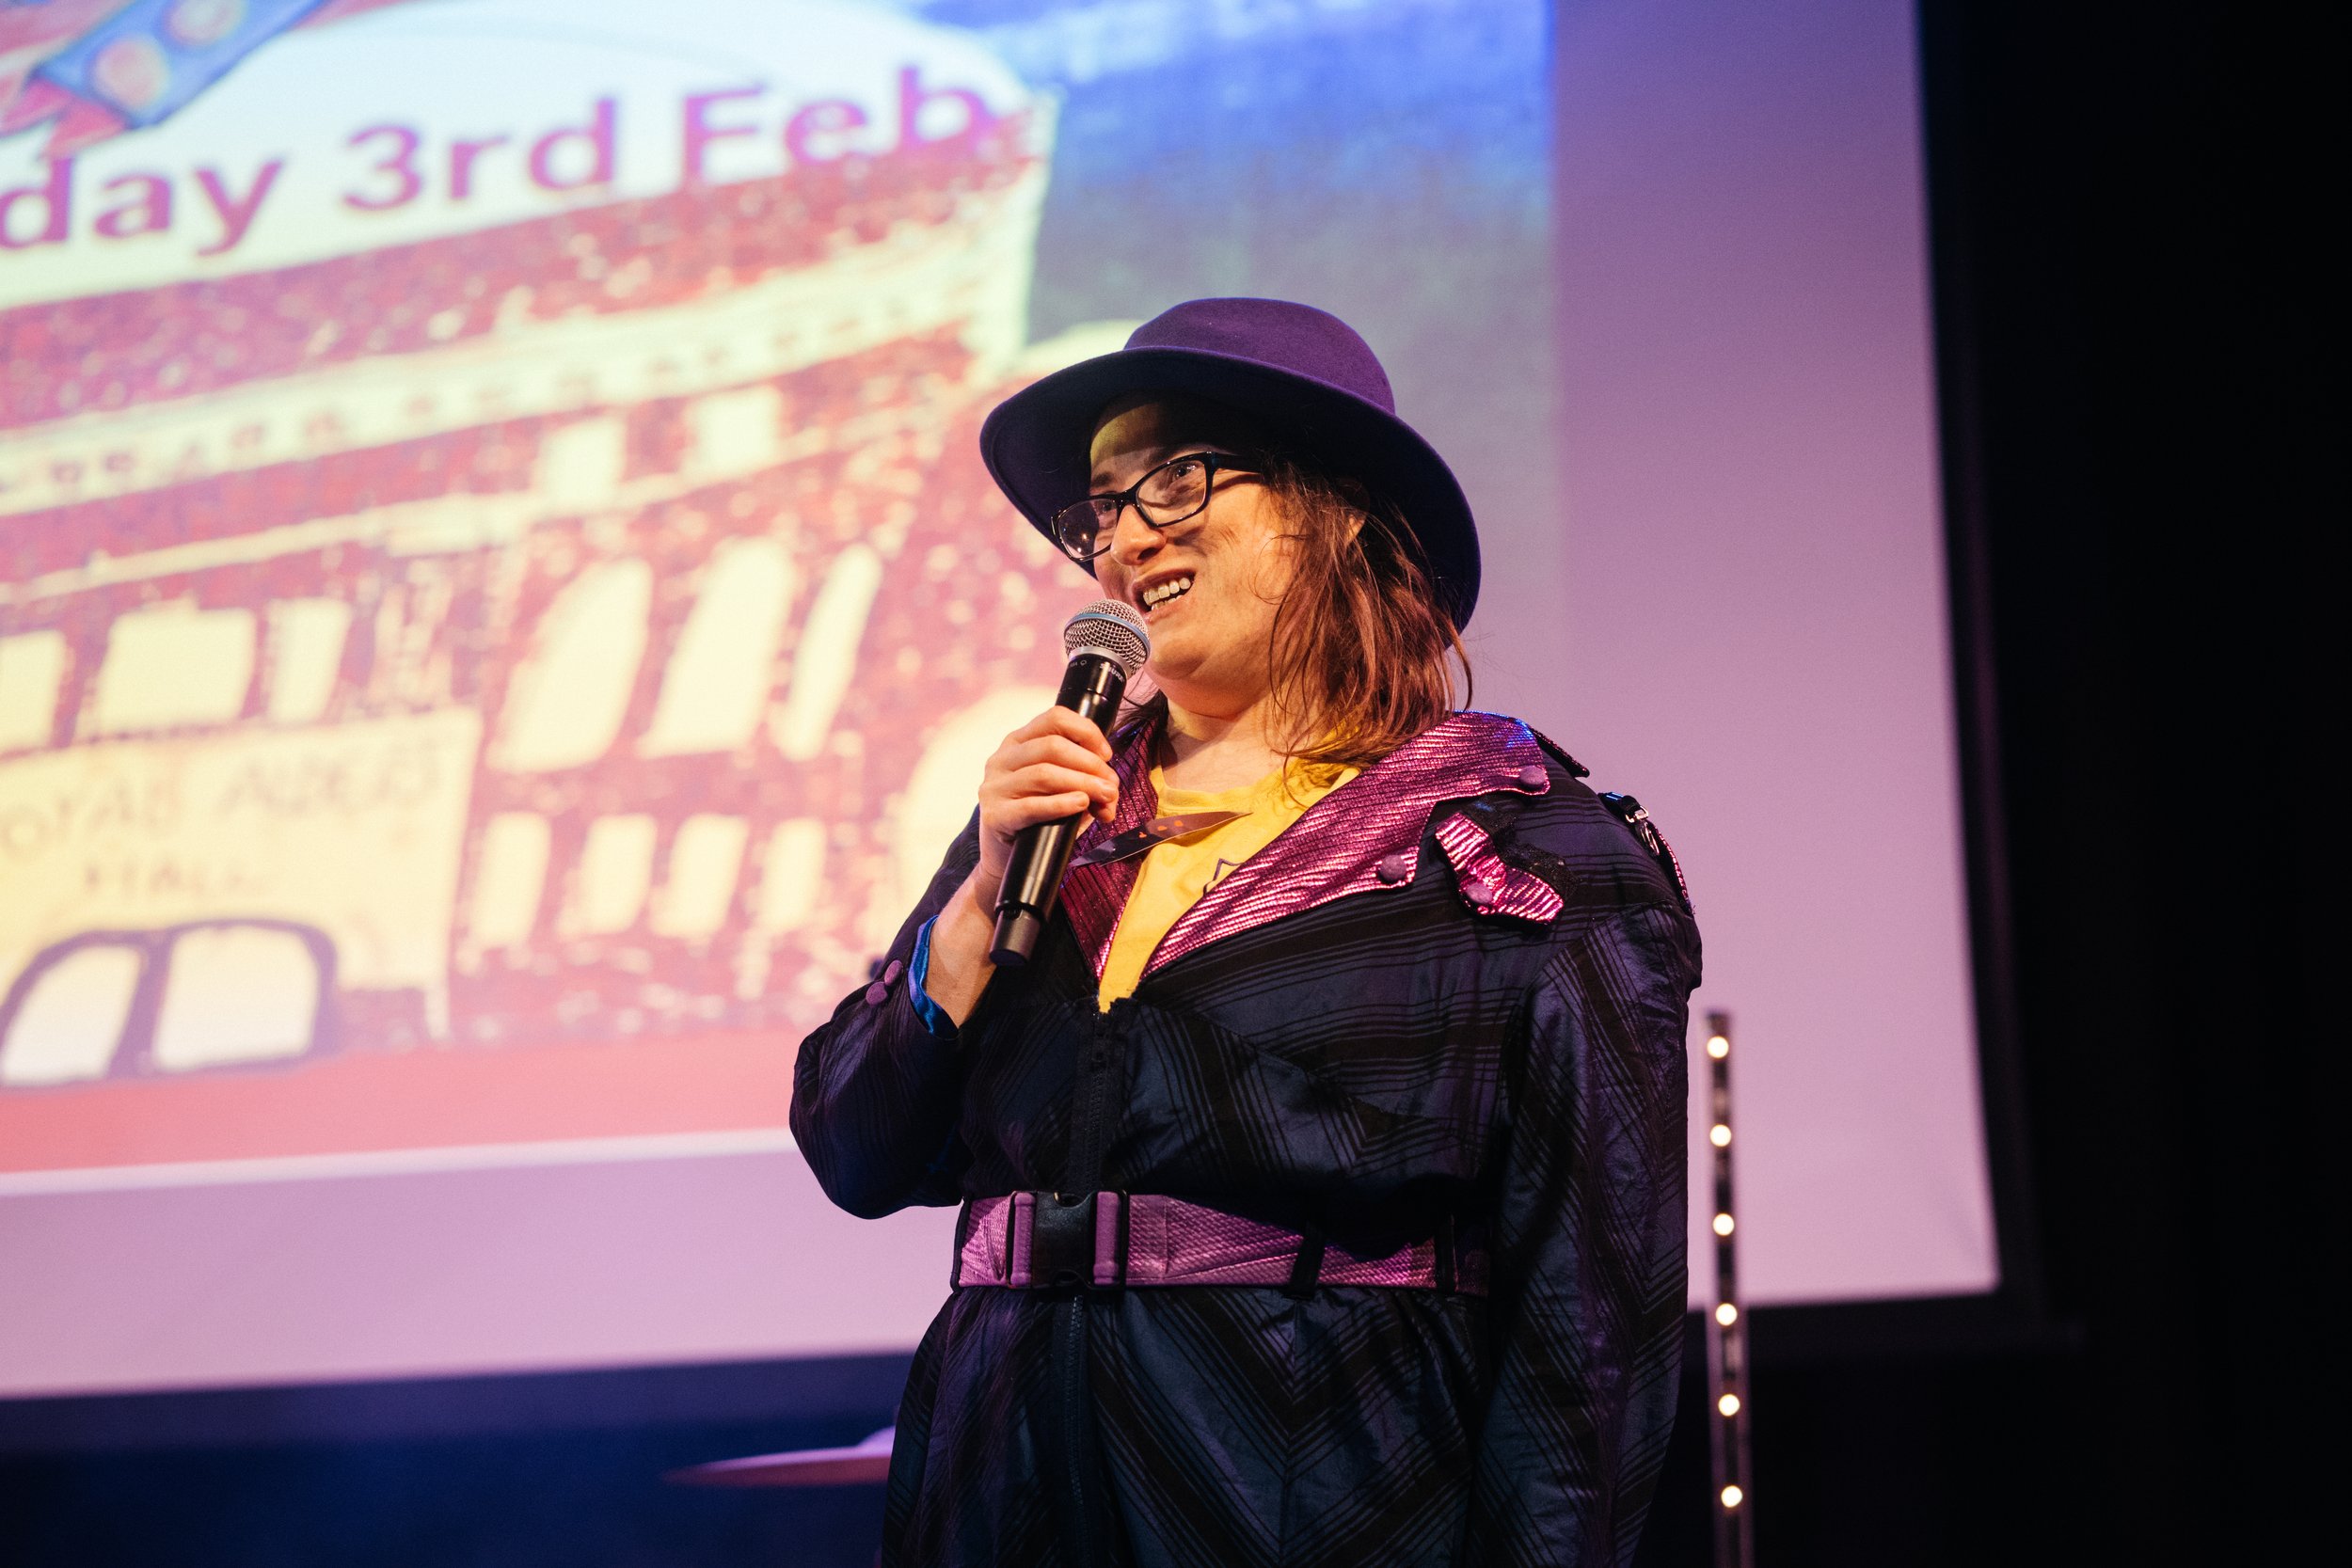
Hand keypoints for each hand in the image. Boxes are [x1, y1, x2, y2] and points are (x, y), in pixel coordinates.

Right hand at [967, 706, 1118, 908]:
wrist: (1007, 859)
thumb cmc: (1039, 818)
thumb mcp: (1062, 790)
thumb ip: (1087, 782)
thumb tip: (1112, 788)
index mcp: (1018, 742)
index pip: (1054, 718)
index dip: (1086, 731)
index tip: (1107, 755)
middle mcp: (1002, 758)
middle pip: (1053, 746)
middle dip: (1090, 765)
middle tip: (1111, 786)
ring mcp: (994, 787)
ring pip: (1044, 773)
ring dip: (1083, 784)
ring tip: (1105, 798)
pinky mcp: (995, 816)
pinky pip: (1031, 807)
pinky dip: (1061, 804)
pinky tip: (1081, 805)